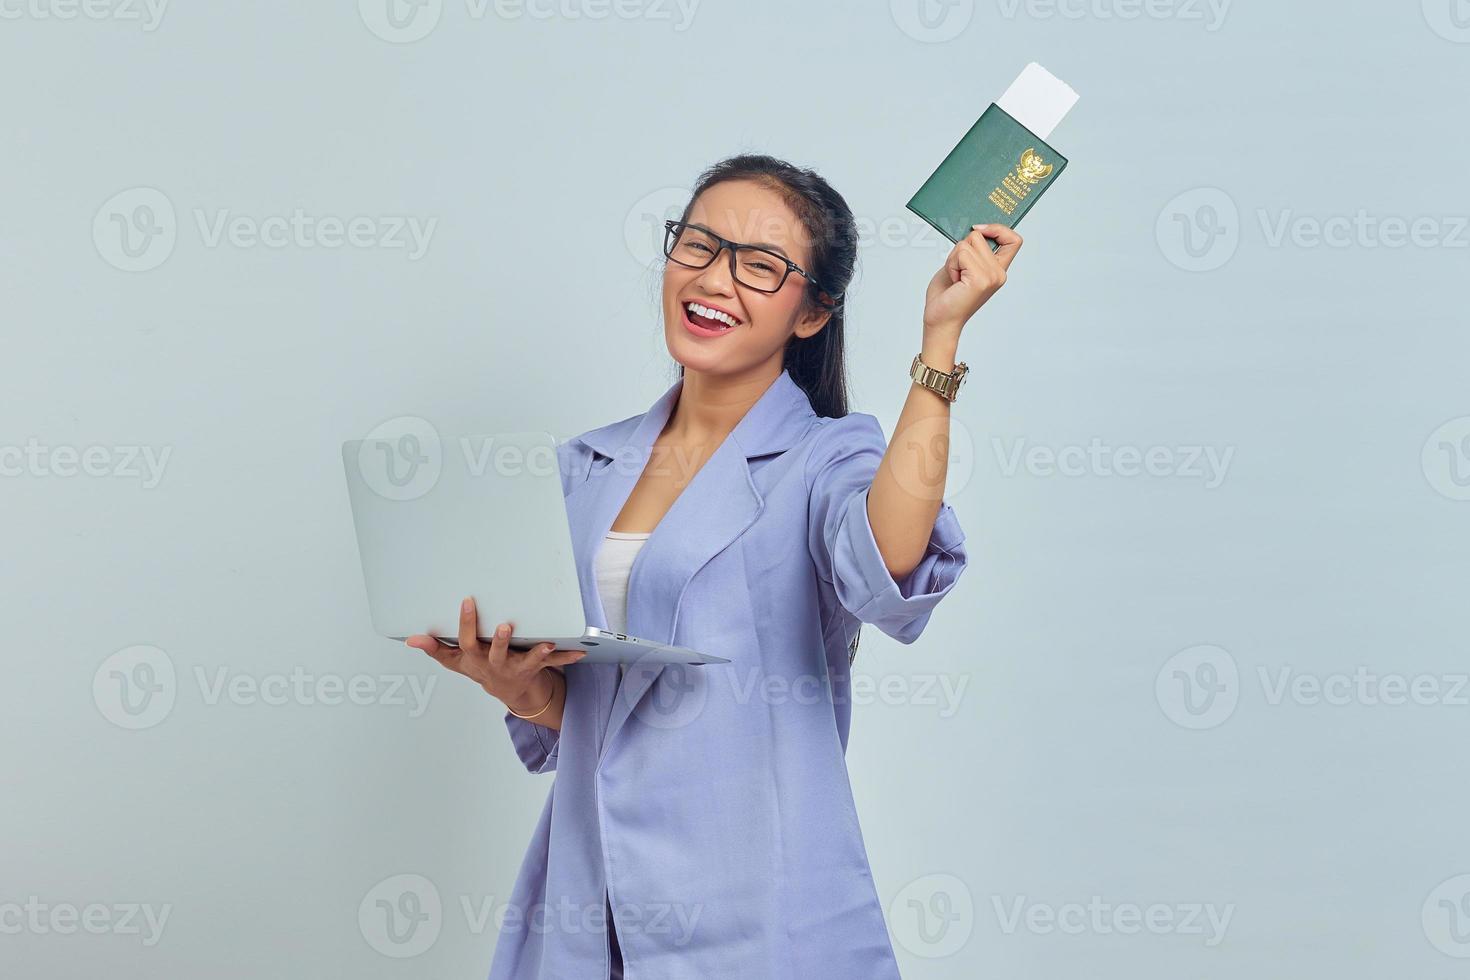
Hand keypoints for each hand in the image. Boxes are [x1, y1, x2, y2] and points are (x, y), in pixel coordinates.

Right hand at [405, 596, 586, 709]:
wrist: (509, 691)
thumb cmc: (480, 668)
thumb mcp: (455, 661)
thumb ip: (435, 648)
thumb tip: (410, 639)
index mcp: (476, 659)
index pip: (467, 641)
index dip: (466, 623)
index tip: (468, 601)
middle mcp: (496, 664)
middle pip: (496, 653)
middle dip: (499, 641)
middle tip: (504, 626)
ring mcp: (517, 668)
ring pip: (526, 661)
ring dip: (536, 653)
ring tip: (547, 644)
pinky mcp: (536, 668)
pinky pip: (553, 663)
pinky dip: (566, 657)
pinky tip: (580, 651)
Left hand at [922, 223, 1022, 336]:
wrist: (940, 321)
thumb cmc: (947, 296)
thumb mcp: (961, 266)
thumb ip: (972, 250)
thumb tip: (974, 229)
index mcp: (997, 270)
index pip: (1013, 240)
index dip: (998, 229)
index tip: (979, 229)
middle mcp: (999, 273)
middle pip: (980, 236)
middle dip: (960, 248)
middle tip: (957, 271)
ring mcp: (992, 276)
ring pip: (969, 242)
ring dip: (954, 257)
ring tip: (955, 277)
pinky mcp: (981, 279)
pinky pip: (962, 253)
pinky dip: (952, 264)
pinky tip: (954, 280)